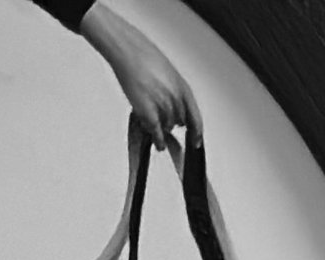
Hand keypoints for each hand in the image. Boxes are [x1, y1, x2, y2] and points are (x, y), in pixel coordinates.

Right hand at [80, 4, 201, 147]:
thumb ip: (174, 90)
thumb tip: (175, 104)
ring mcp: (164, 107)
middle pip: (180, 122)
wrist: (127, 50)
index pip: (195, 117)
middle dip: (173, 122)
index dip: (197, 131)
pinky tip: (159, 144)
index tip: (196, 140)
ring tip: (152, 117)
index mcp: (183, 88)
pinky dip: (159, 141)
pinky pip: (157, 133)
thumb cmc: (144, 55)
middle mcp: (176, 99)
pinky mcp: (149, 113)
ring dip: (162, 126)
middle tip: (165, 120)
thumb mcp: (168, 73)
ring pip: (168, 127)